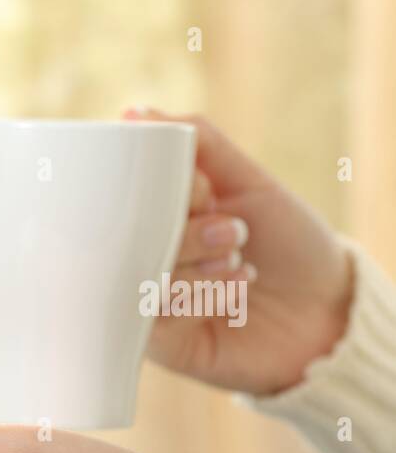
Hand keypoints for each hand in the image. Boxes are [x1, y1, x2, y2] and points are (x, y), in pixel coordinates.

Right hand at [124, 108, 353, 395]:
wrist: (324, 315)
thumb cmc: (290, 247)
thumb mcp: (249, 183)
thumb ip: (199, 145)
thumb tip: (135, 113)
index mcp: (161, 217)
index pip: (129, 192)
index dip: (162, 188)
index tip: (204, 192)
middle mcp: (147, 255)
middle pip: (128, 233)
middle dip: (183, 228)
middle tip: (230, 230)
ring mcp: (146, 298)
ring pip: (135, 271)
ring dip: (194, 261)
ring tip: (237, 264)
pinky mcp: (154, 339)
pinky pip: (147, 312)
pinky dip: (193, 296)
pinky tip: (232, 293)